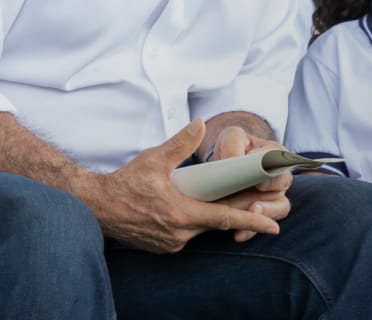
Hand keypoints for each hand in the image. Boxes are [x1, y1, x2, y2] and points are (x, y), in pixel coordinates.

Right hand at [90, 119, 280, 252]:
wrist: (97, 207)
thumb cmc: (126, 182)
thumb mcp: (154, 158)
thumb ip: (180, 142)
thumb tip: (199, 124)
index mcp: (181, 213)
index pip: (225, 218)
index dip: (252, 220)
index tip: (274, 227)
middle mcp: (179, 234)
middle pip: (218, 223)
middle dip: (239, 212)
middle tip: (259, 199)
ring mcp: (171, 243)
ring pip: (203, 228)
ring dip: (216, 215)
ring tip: (228, 197)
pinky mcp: (164, 246)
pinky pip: (189, 234)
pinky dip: (198, 221)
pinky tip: (201, 207)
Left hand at [208, 126, 292, 241]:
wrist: (225, 163)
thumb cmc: (232, 147)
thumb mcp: (231, 137)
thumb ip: (232, 145)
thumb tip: (234, 160)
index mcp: (275, 153)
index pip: (279, 159)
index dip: (272, 169)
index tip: (259, 178)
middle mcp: (280, 175)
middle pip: (282, 184)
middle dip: (270, 192)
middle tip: (256, 202)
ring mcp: (274, 196)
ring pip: (279, 207)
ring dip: (264, 214)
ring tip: (250, 216)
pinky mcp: (263, 214)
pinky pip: (263, 224)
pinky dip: (252, 230)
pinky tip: (239, 235)